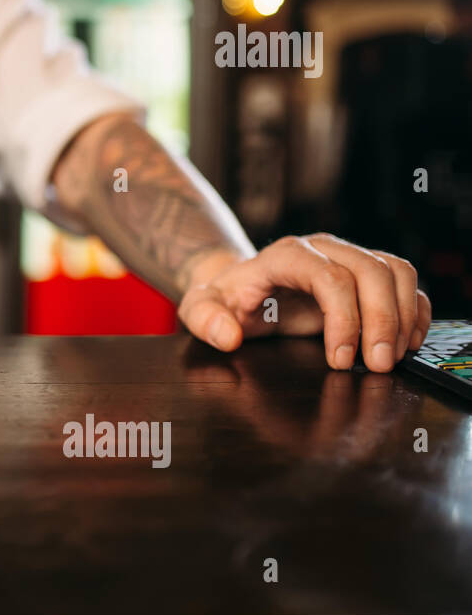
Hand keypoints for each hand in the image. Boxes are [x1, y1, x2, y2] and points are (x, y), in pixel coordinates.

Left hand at [177, 234, 432, 371]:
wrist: (239, 285)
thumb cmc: (225, 298)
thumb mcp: (201, 308)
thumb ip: (206, 321)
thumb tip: (229, 337)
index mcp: (284, 256)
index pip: (329, 277)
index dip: (343, 319)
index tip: (340, 361)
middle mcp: (322, 248)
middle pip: (371, 272)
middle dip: (381, 322)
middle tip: (378, 365)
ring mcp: (347, 255)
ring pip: (395, 271)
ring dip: (402, 316)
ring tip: (391, 357)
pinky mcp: (365, 271)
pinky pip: (404, 280)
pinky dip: (413, 310)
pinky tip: (405, 342)